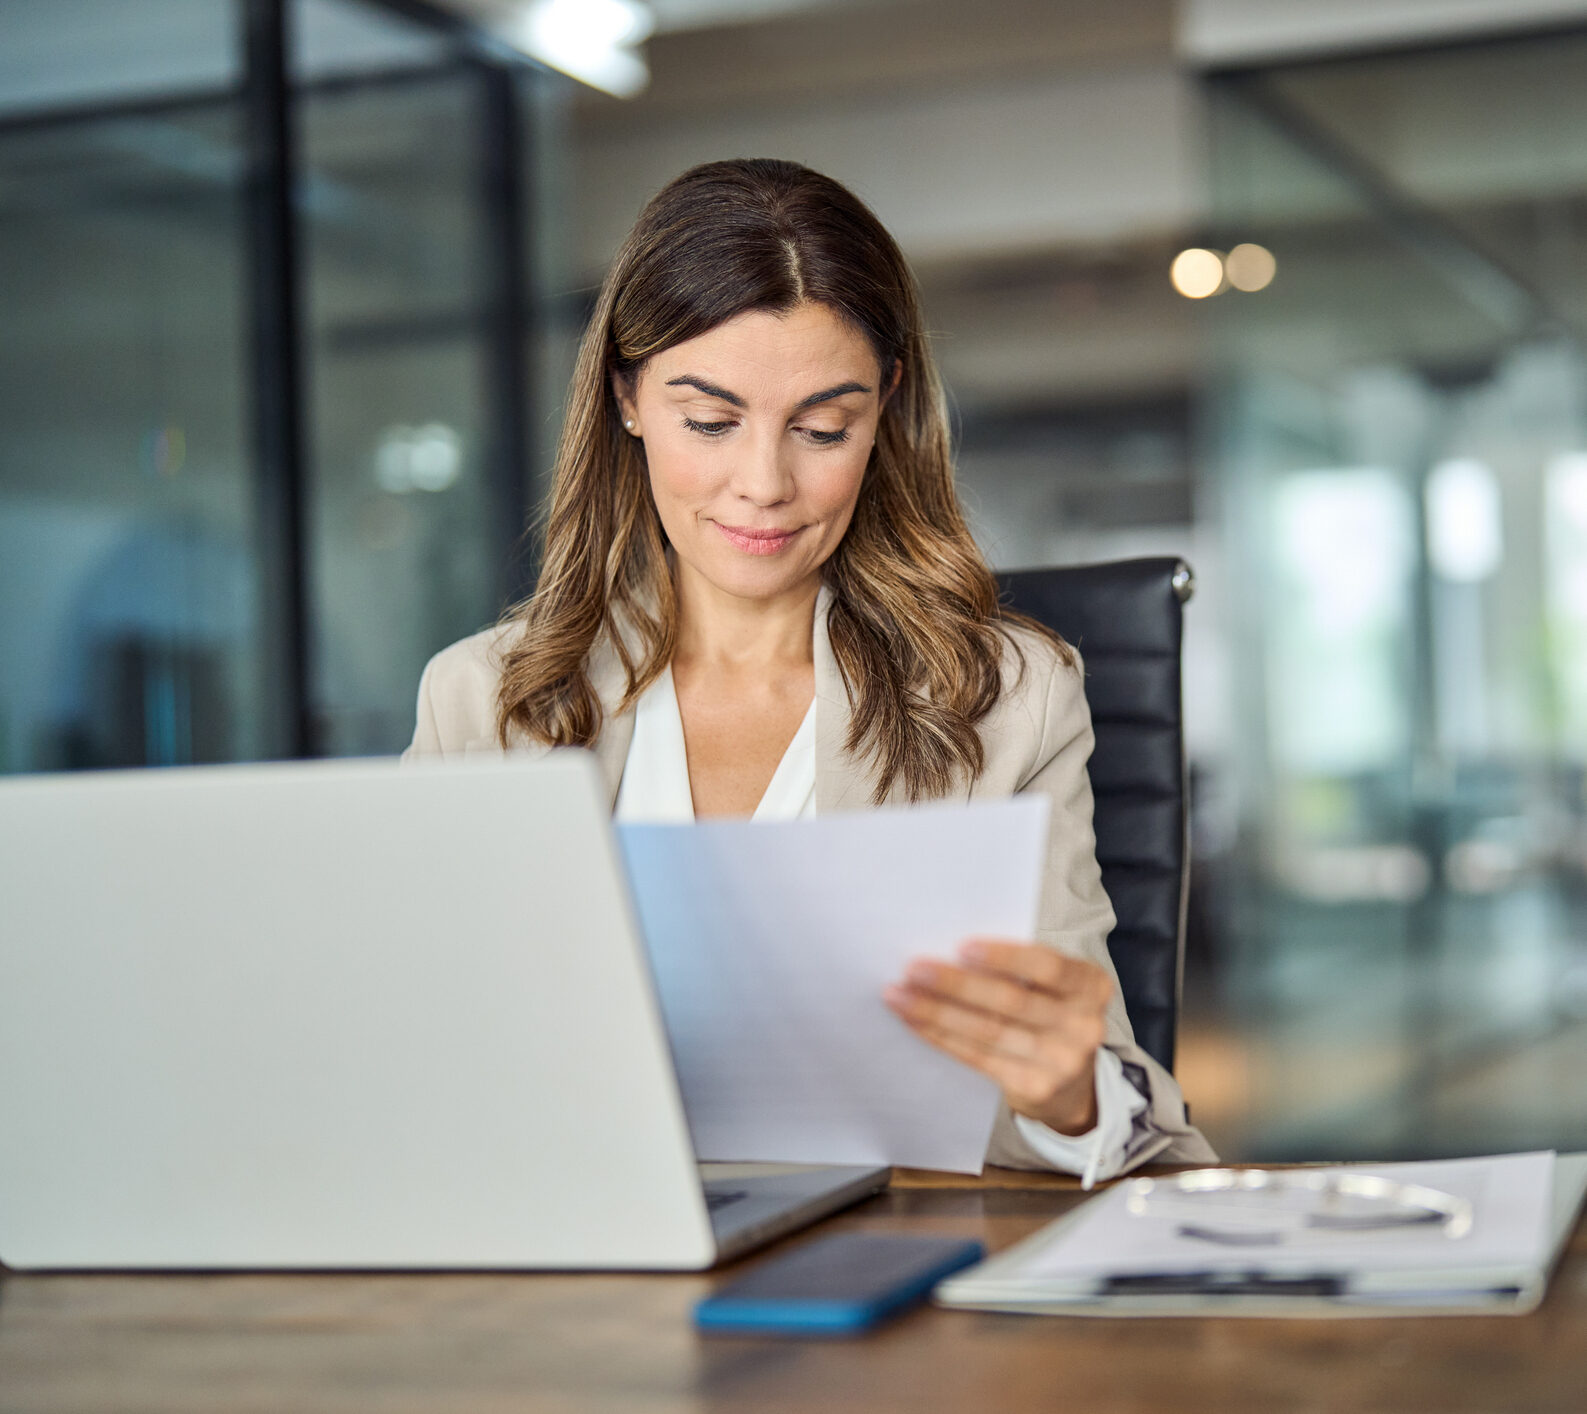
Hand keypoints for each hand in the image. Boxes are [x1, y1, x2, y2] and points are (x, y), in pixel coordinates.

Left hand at [883, 939, 1112, 1135]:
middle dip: (956, 983)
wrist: (1071, 1087)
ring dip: (937, 1011)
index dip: (1004, 956)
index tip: (960, 946)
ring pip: (989, 1030)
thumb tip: (950, 950)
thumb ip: (1021, 969)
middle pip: (1011, 1000)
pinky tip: (915, 1022)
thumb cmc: (1050, 1015)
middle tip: (913, 968)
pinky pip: (978, 1057)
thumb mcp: (1055, 988)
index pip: (1047, 966)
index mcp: (1092, 986)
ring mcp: (1061, 1062)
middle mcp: (1084, 1025)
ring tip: (900, 995)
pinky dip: (941, 1037)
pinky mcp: (1034, 1087)